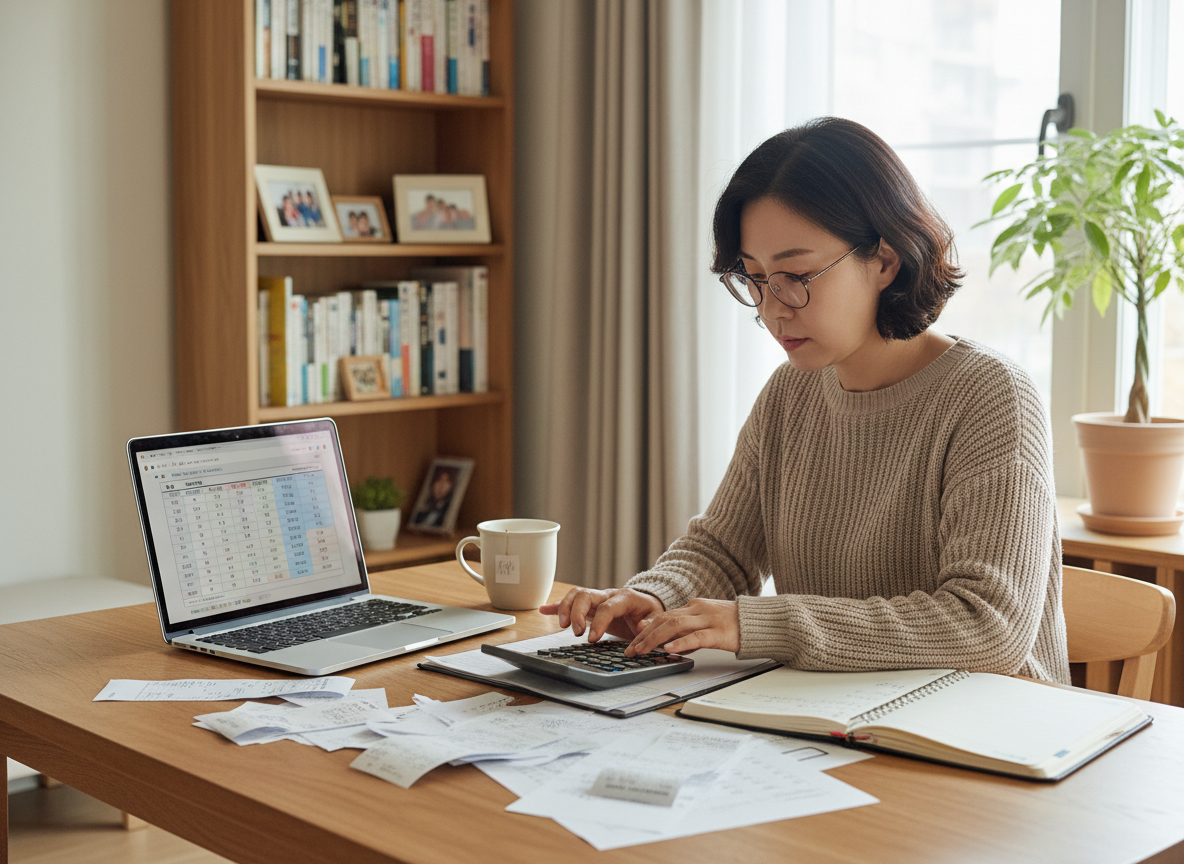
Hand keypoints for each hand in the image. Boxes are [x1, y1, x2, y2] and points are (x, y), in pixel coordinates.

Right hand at [539, 588, 664, 642]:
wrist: (647, 604)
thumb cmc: (650, 612)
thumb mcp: (656, 617)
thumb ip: (650, 622)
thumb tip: (642, 626)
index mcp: (624, 597)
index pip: (607, 606)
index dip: (598, 622)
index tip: (592, 639)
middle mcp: (607, 594)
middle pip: (585, 595)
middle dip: (576, 612)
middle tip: (575, 632)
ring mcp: (597, 598)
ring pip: (575, 594)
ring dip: (565, 607)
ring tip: (561, 626)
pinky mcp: (589, 604)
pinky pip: (570, 600)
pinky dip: (556, 605)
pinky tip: (543, 609)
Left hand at [625, 598, 739, 656]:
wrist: (761, 622)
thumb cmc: (734, 625)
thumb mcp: (706, 624)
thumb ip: (687, 630)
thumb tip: (665, 641)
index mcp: (694, 607)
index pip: (663, 616)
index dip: (645, 628)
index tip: (632, 640)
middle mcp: (698, 610)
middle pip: (664, 620)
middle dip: (644, 635)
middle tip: (631, 650)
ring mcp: (708, 620)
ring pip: (675, 626)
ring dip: (655, 639)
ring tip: (642, 650)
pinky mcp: (719, 632)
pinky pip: (696, 637)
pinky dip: (680, 643)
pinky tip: (669, 649)